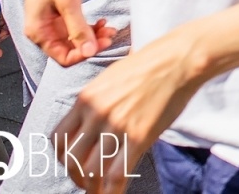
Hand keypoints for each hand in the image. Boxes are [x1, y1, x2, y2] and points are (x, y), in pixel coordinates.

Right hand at [25, 0, 117, 67]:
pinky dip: (88, 27)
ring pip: (74, 39)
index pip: (62, 58)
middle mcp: (42, 31)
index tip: (103, 44)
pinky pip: (75, 27)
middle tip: (110, 35)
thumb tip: (89, 52)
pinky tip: (101, 22)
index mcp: (38, 32)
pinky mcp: (58, 14)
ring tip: (109, 28)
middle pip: (69, 49)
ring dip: (92, 36)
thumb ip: (78, 29)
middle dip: (91, 45)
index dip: (84, 55)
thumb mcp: (69, 2)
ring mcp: (50, 23)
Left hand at [52, 35, 204, 193]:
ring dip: (94, 186)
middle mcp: (96, 113)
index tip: (72, 163)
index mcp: (86, 98)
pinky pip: (117, 174)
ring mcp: (116, 125)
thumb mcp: (111, 78)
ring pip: (91, 170)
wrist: (179, 59)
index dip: (63, 158)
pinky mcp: (139, 136)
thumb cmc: (150, 64)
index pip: (59, 139)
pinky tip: (114, 193)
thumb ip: (96, 103)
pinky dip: (112, 190)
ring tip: (101, 189)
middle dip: (76, 176)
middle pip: (72, 159)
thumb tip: (90, 128)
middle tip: (86, 181)